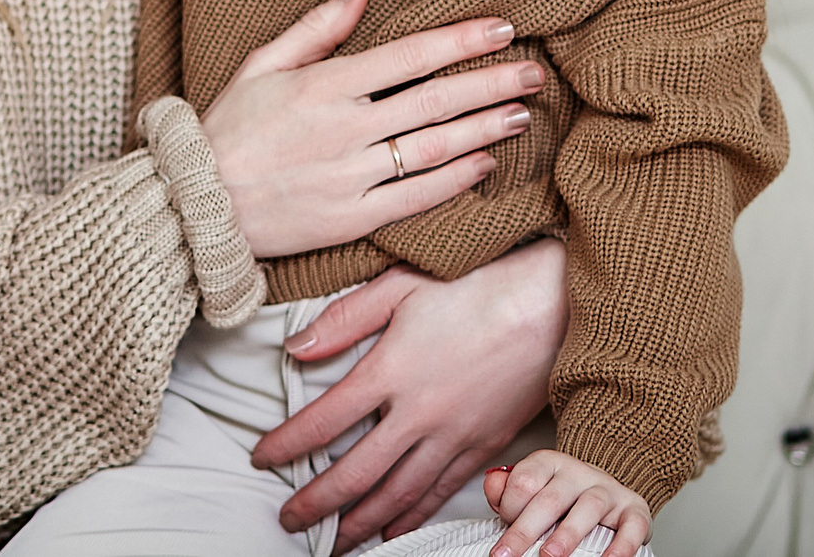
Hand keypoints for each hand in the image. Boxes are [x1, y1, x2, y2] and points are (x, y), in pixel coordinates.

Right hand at [197, 0, 542, 258]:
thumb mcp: (263, 64)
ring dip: (484, 129)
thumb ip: (318, 27)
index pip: (410, 55)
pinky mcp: (351, 218)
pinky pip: (415, 197)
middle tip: (534, 72)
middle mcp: (343, 129)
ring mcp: (349, 176)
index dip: (461, 40)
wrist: (195, 205)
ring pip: (434, 148)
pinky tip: (485, 164)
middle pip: (434, 101)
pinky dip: (455, 180)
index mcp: (324, 85)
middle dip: (491, 83)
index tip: (503, 28)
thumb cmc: (228, 128)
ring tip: (521, 114)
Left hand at [250, 237, 568, 551]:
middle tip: (288, 520)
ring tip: (333, 541)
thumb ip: (345, 319)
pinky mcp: (485, 446)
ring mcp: (454, 435)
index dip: (286, 445)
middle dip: (316, 502)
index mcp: (391, 370)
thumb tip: (296, 347)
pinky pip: (440, 492)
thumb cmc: (478, 282)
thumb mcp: (402, 284)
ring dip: (360, 522)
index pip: (323, 421)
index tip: (261, 458)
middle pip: (356, 473)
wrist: (553, 302)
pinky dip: (412, 518)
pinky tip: (393, 530)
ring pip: (397, 495)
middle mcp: (419, 413)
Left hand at [483, 450, 650, 556]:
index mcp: (549, 463)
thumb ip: (507, 489)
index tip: (503, 530)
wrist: (607, 493)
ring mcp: (608, 490)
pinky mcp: (634, 509)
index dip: (510, 508)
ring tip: (550, 556)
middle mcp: (579, 473)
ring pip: (588, 508)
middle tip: (508, 554)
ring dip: (568, 535)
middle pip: (550, 499)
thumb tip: (493, 486)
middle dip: (525, 530)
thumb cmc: (562, 498)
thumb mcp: (533, 488)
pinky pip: (631, 525)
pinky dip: (621, 546)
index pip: (524, 481)